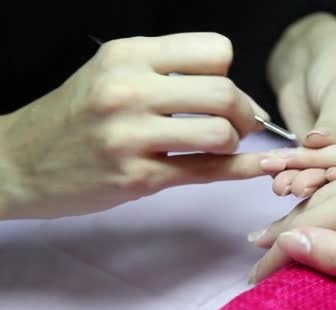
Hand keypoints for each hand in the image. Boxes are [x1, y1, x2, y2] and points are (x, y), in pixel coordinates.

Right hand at [0, 33, 268, 219]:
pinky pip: (206, 171)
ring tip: (221, 146)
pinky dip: (239, 169)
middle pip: (224, 91)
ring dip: (234, 142)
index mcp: (128, 55)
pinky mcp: (136, 177)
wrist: (16, 161)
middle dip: (246, 112)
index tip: (224, 92)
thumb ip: (169, 74)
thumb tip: (238, 93)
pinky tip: (254, 167)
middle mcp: (129, 89)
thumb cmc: (73, 116)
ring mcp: (131, 136)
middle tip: (241, 125)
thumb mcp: (112, 74)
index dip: (229, 73)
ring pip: (220, 132)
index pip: (214, 50)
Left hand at [267, 13, 335, 196]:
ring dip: (310, 186)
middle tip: (301, 185)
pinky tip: (281, 182)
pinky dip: (299, 181)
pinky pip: (320, 180)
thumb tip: (317, 143)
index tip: (333, 172)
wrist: (312, 65)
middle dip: (329, 183)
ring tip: (286, 185)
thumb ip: (333, 122)